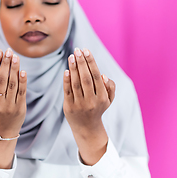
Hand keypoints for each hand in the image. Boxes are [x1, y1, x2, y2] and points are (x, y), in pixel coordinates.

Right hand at [0, 48, 26, 138]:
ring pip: (12, 84)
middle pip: (1, 79)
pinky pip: (21, 92)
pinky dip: (22, 81)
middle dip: (5, 64)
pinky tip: (23, 70)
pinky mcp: (20, 108)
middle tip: (8, 51)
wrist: (3, 132)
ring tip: (15, 57)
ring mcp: (9, 106)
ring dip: (14, 69)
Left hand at [63, 47, 114, 164]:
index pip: (96, 76)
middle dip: (82, 63)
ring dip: (73, 69)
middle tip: (77, 50)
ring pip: (76, 84)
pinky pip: (67, 91)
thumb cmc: (98, 108)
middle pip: (86, 78)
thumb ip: (110, 87)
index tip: (86, 50)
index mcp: (102, 97)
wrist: (86, 127)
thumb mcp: (109, 100)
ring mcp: (80, 104)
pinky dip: (66, 81)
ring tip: (71, 56)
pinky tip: (66, 70)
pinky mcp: (69, 107)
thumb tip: (103, 75)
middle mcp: (92, 101)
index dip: (91, 62)